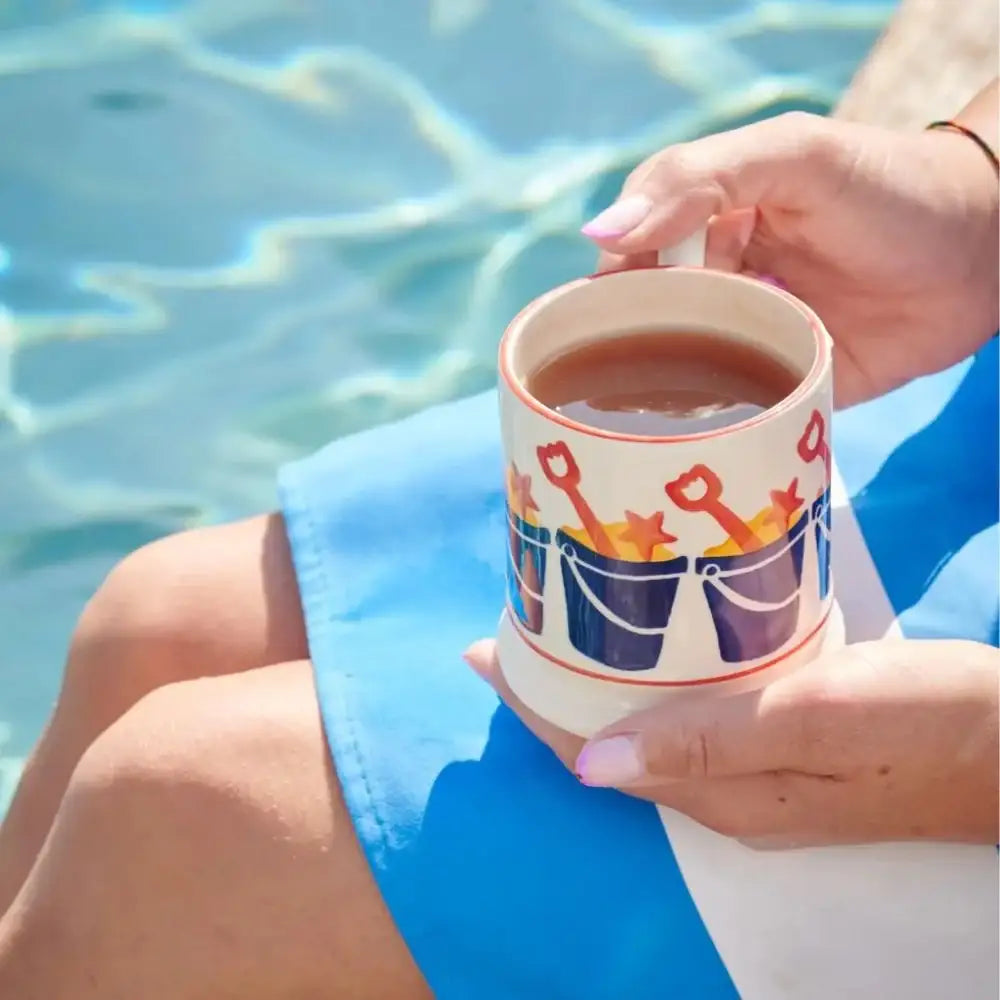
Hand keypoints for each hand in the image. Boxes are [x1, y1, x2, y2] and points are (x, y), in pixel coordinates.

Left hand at [464, 638, 998, 846]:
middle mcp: (725, 793)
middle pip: (608, 744)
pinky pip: (686, 719)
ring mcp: (755, 775)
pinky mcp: (782, 747)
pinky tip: (647, 650)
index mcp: (721, 792)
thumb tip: (591, 767)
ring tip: (560, 631)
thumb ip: (706, 742)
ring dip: (596, 686)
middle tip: (513, 626)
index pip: (594, 753)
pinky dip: (648, 685)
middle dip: (553, 693)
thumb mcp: (816, 720)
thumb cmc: (925, 723)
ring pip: (644, 731)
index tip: (483, 650)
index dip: (534, 706)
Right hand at [581, 110, 998, 407]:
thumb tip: (597, 233)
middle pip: (648, 322)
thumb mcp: (793, 158)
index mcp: (707, 222)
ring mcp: (749, 336)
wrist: (984, 254)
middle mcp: (719, 281)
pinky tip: (685, 443)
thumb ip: (697, 179)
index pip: (629, 258)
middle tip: (615, 387)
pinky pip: (732, 411)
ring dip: (659, 397)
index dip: (608, 289)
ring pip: (680, 372)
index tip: (593, 325)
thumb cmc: (892, 189)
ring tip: (635, 429)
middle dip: (627, 353)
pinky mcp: (781, 384)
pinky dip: (707, 425)